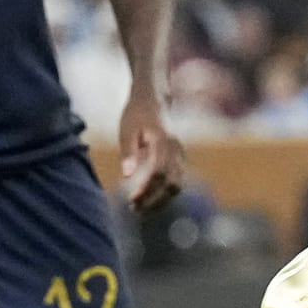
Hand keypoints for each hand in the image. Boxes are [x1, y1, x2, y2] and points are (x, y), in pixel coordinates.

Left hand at [119, 92, 186, 212]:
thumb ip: (129, 153)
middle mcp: (175, 149)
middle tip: (134, 208)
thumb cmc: (136, 114)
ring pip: (177, 184)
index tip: (131, 200)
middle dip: (155, 200)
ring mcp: (180, 153)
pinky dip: (165, 193)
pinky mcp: (180, 157)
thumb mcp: (127, 130)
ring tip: (141, 207)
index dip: (147, 190)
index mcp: (162, 141)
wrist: (153, 98)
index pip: (159, 172)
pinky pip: (178, 180)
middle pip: (172, 183)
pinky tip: (149, 197)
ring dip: (161, 200)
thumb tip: (127, 177)